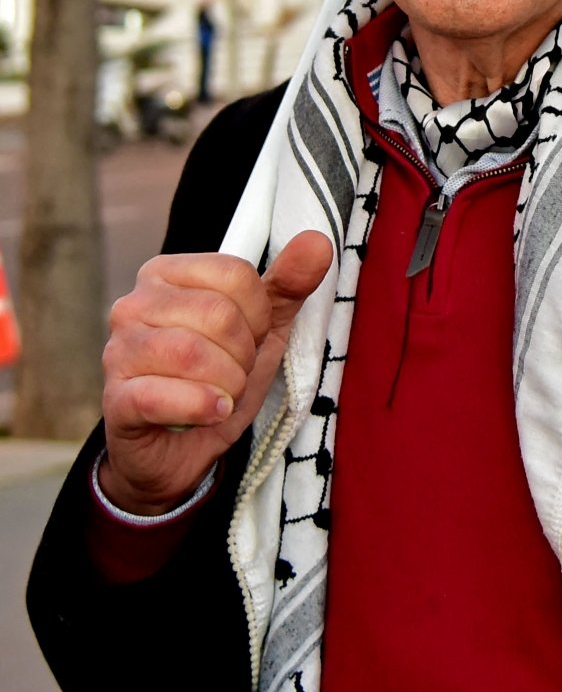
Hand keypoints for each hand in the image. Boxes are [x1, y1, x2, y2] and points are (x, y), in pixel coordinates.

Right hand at [100, 230, 333, 515]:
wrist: (179, 450)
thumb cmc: (218, 377)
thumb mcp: (263, 328)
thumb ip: (289, 284)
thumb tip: (317, 242)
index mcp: (167, 274)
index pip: (236, 274)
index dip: (259, 315)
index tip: (249, 337)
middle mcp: (134, 305)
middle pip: (219, 314)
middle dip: (243, 353)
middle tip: (232, 371)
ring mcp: (118, 352)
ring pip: (194, 354)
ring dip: (227, 383)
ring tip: (221, 393)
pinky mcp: (115, 399)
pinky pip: (164, 397)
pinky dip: (203, 408)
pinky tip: (211, 412)